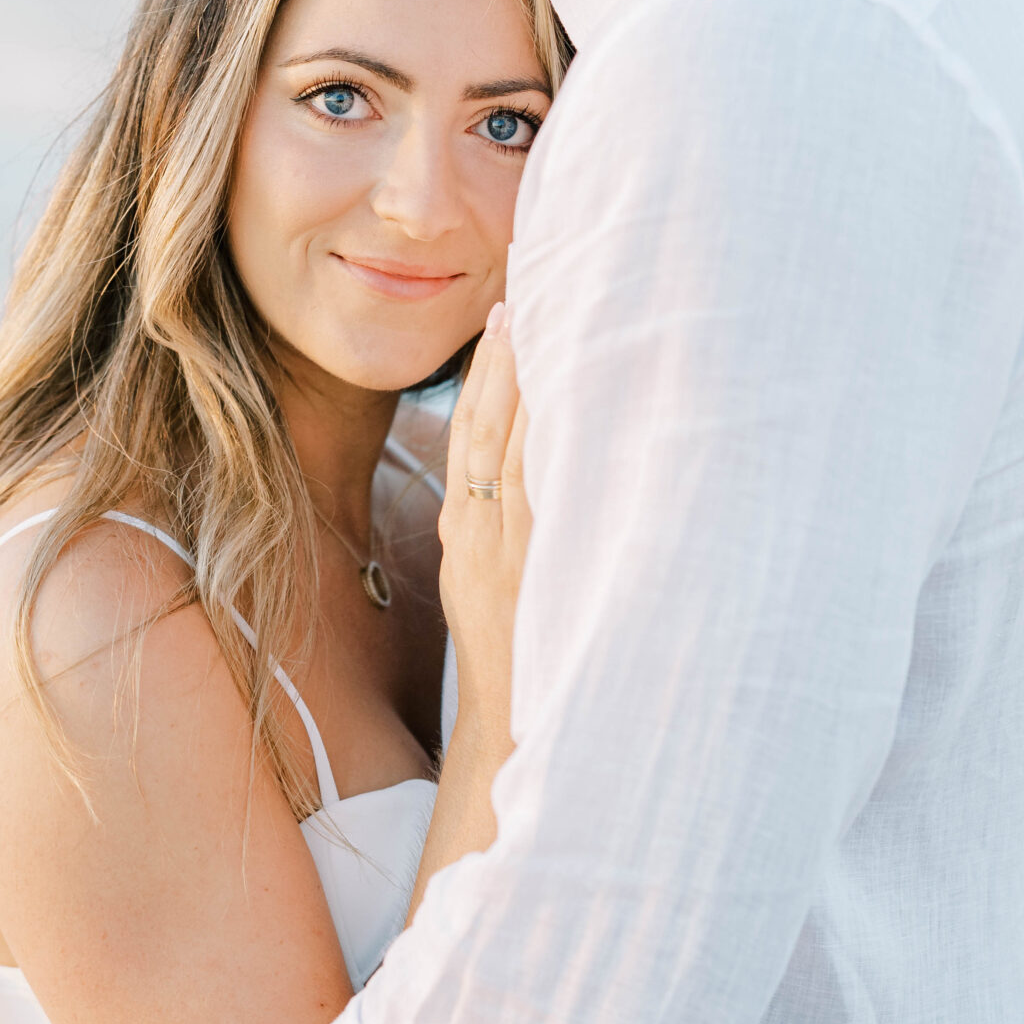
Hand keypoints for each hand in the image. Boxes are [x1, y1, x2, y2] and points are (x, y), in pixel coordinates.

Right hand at [438, 303, 530, 750]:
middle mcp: (476, 534)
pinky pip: (531, 485)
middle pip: (482, 426)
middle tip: (520, 290)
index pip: (467, 435)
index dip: (483, 372)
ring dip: (520, 380)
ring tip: (537, 319)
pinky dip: (539, 435)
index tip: (503, 314)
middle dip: (499, 357)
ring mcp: (501, 548)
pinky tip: (559, 393)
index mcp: (464, 536)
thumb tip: (524, 476)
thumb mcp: (490, 589)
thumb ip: (497, 531)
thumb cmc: (518, 660)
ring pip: (504, 446)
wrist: (513, 733)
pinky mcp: (527, 565)